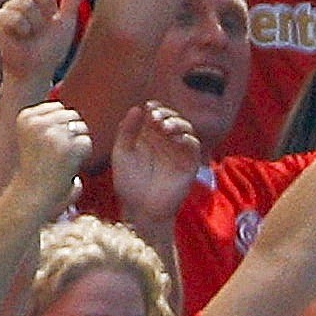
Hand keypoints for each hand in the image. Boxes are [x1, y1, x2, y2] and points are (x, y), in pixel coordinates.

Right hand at [0, 0, 89, 92]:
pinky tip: (22, 39)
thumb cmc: (50, 49)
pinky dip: (26, 30)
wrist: (35, 70)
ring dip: (38, 21)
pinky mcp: (1, 20)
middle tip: (46, 24)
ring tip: (33, 35)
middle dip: (47, 3)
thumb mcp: (65, 21)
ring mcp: (9, 8)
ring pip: (28, 2)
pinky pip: (18, 16)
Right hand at [5, 100, 91, 218]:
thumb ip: (45, 118)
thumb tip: (65, 107)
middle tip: (58, 152)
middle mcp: (37, 122)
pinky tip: (69, 164)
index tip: (48, 142)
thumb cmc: (36, 165)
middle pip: (72, 114)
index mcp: (26, 116)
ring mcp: (53, 133)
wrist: (33, 192)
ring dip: (78, 142)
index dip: (60, 125)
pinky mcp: (68, 146)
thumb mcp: (32, 135)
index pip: (57, 106)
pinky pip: (87, 141)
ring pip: (81, 127)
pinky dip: (83, 154)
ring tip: (63, 157)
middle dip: (71, 132)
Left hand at [110, 101, 202, 225]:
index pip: (156, 115)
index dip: (155, 108)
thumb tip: (138, 107)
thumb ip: (127, 130)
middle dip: (166, 113)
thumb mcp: (122, 152)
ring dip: (177, 122)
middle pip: (172, 118)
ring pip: (185, 128)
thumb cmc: (129, 183)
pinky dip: (187, 137)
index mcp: (149, 137)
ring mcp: (178, 152)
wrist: (141, 208)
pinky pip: (193, 145)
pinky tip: (175, 137)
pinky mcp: (189, 163)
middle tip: (155, 116)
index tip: (148, 107)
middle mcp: (165, 142)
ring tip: (164, 126)